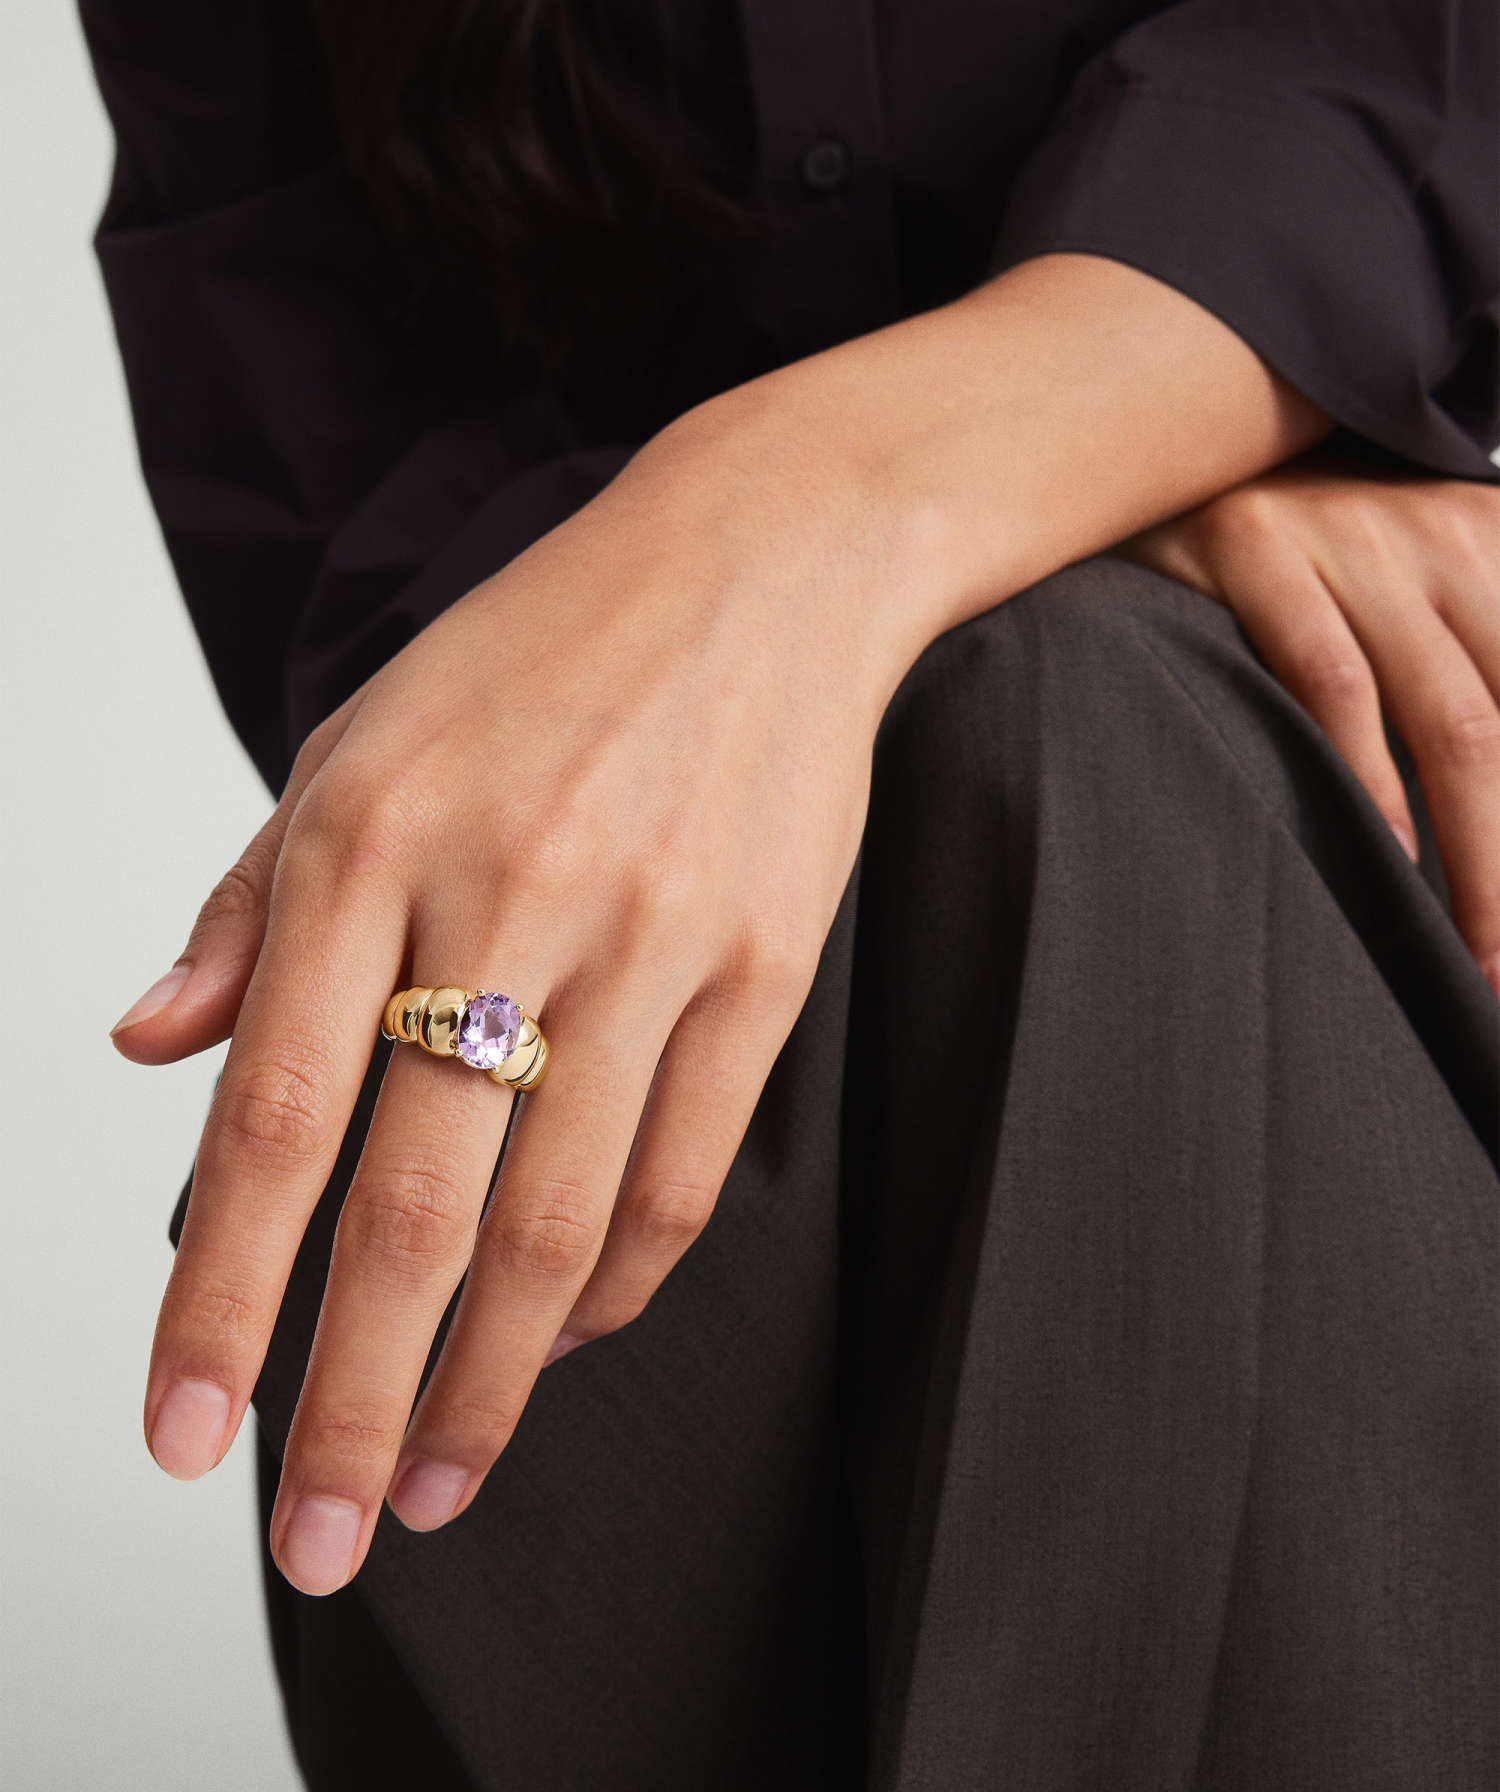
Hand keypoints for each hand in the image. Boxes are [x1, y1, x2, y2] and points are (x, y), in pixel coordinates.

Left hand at [112, 398, 936, 1594]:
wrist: (760, 564)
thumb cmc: (541, 656)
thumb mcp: (357, 743)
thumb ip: (247, 909)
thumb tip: (145, 1055)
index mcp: (369, 836)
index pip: (272, 1115)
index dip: (216, 1293)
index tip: (183, 1433)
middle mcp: (505, 894)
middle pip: (415, 1210)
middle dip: (354, 1402)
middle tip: (319, 1540)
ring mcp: (649, 936)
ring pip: (557, 1221)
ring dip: (492, 1382)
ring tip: (440, 1482)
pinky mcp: (763, 964)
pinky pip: (681, 1168)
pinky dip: (615, 1284)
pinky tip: (563, 1337)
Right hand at [1114, 456, 1499, 997]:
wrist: (1148, 445)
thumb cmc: (1279, 549)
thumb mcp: (1394, 581)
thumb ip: (1450, 668)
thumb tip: (1470, 790)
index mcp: (1493, 538)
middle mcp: (1444, 533)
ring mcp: (1354, 539)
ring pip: (1451, 720)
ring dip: (1476, 858)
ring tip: (1474, 953)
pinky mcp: (1257, 551)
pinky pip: (1331, 681)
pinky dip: (1367, 776)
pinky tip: (1388, 854)